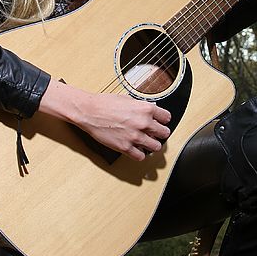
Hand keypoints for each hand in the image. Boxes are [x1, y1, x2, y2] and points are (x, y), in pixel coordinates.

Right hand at [39, 81, 171, 161]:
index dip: (163, 120)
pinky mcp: (125, 147)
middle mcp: (143, 123)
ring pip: (156, 147)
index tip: (160, 122)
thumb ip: (142, 106)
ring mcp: (135, 136)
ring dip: (152, 145)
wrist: (89, 112)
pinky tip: (136, 149)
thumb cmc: (105, 103)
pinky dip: (140, 154)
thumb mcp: (128, 98)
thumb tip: (151, 111)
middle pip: (164, 133)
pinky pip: (141, 156)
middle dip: (160, 133)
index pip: (167, 118)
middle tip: (155, 133)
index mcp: (146, 109)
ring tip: (147, 142)